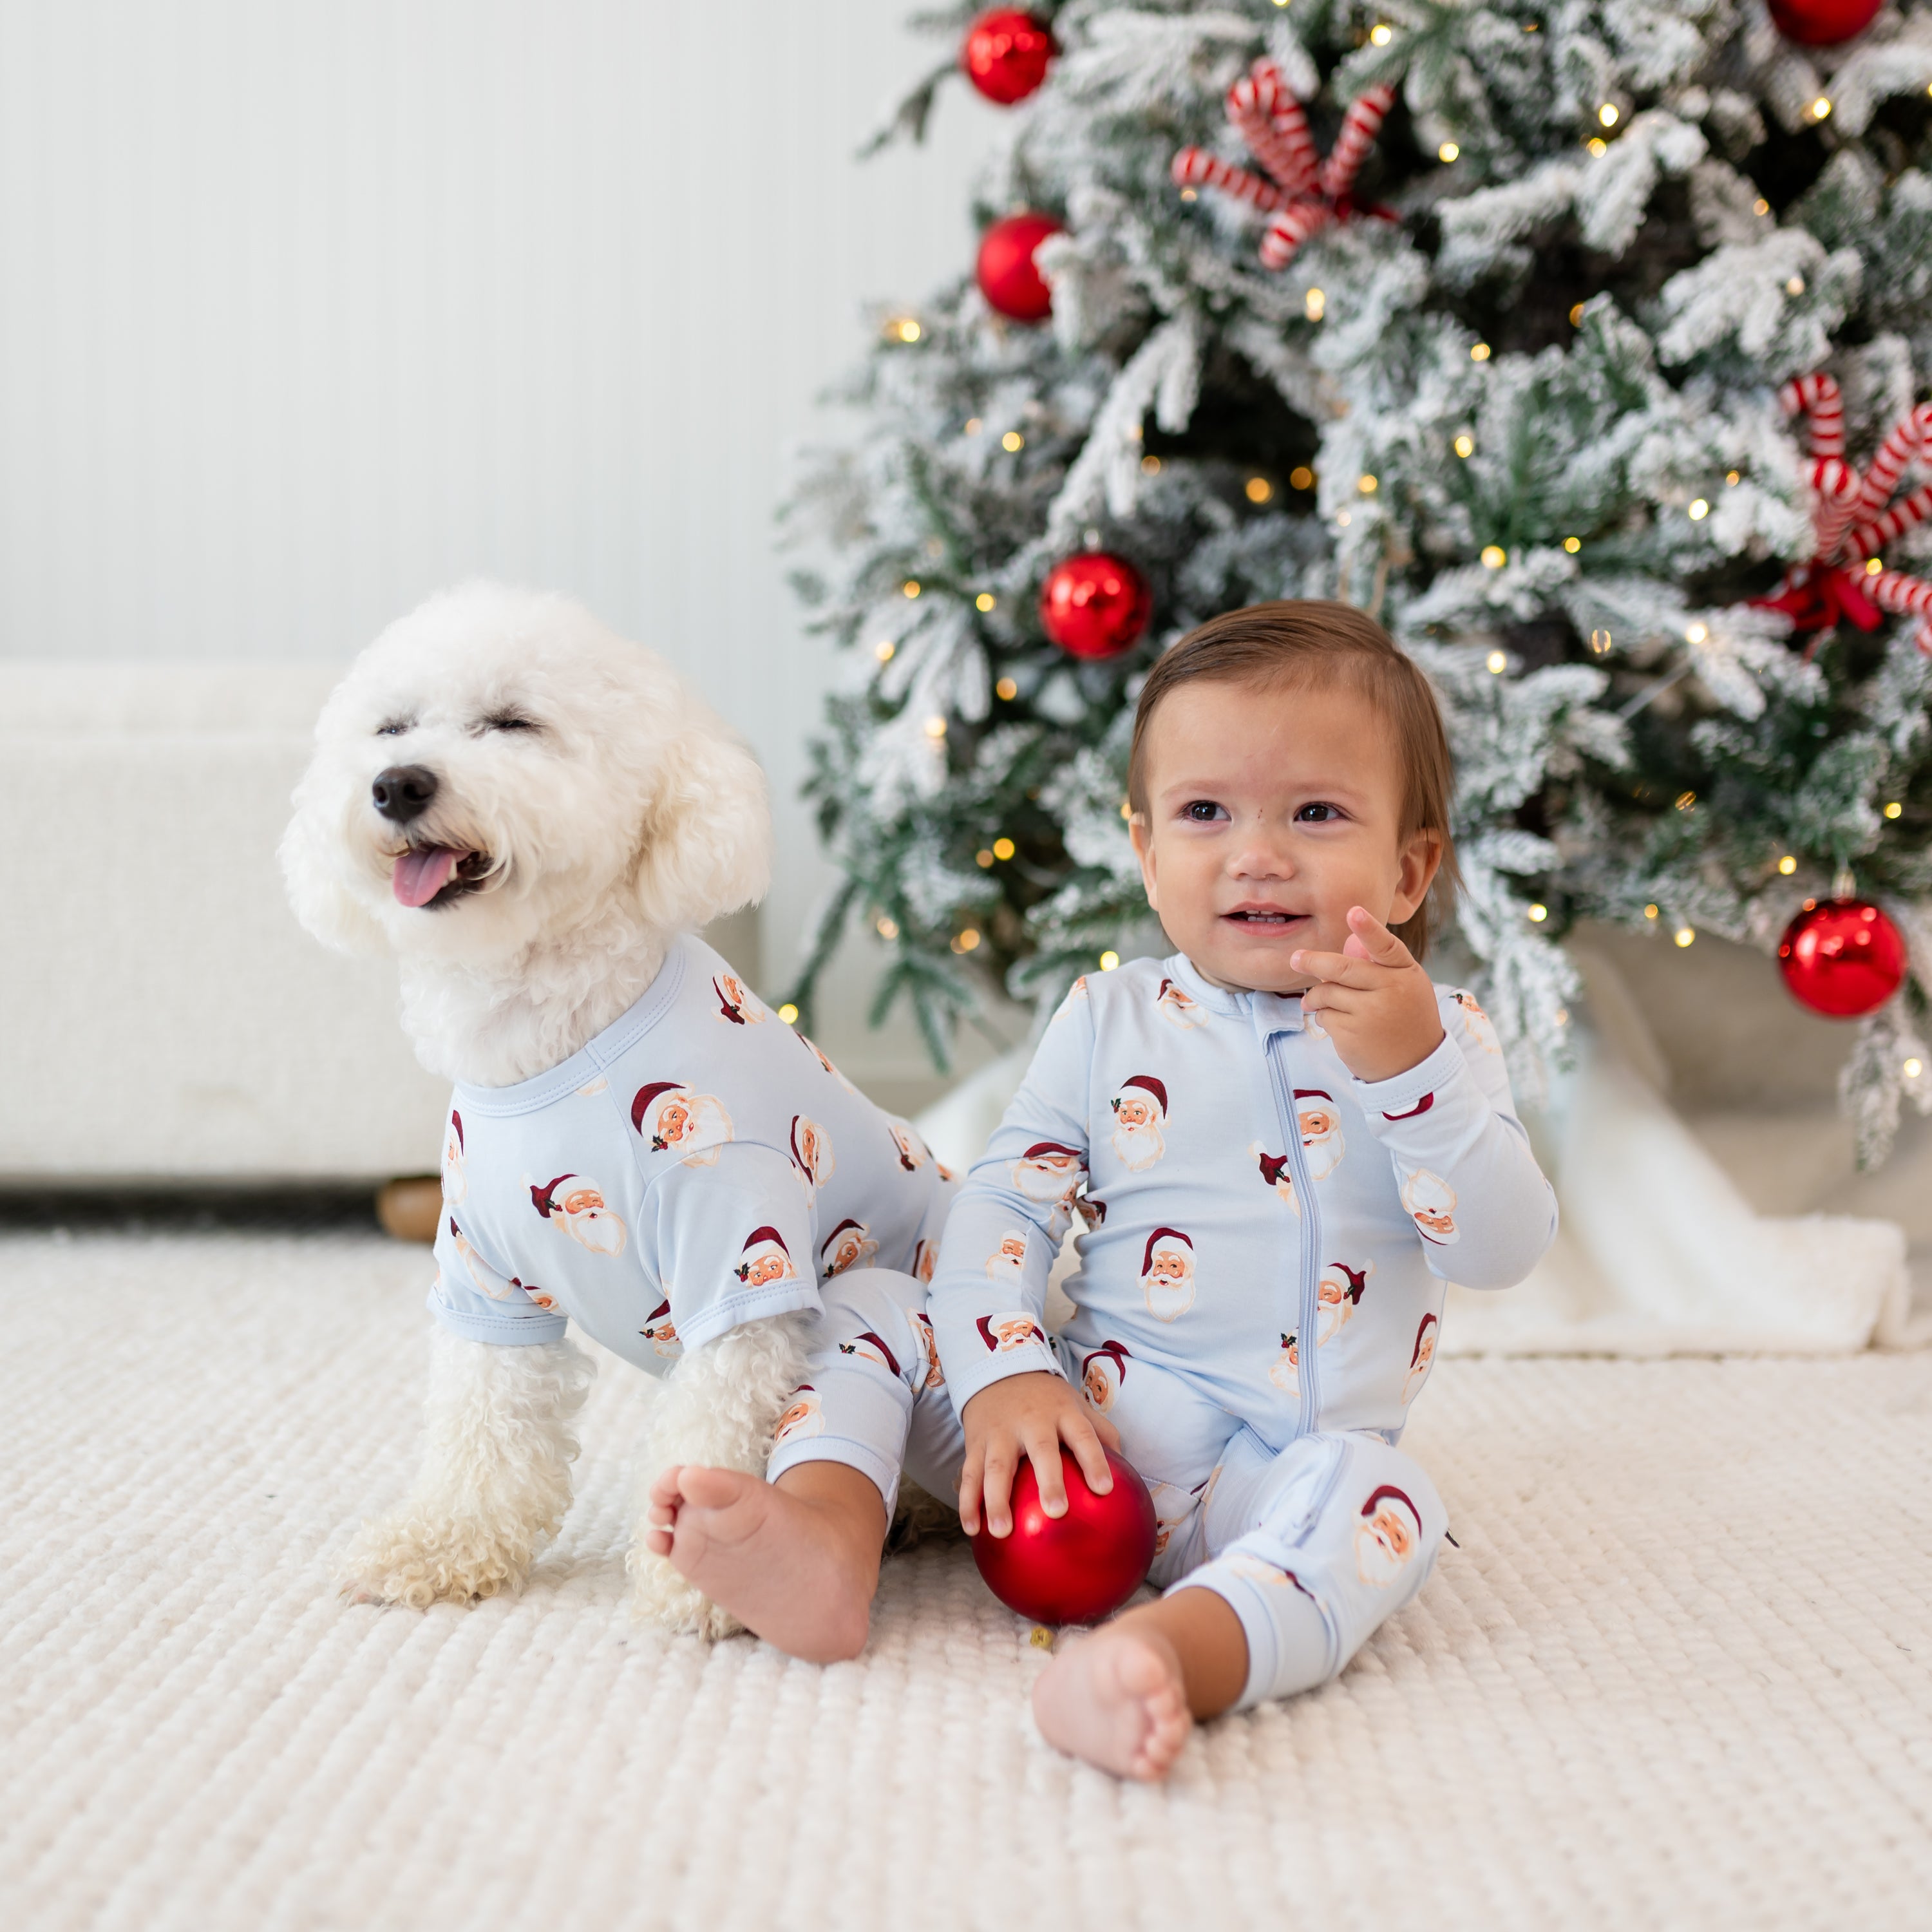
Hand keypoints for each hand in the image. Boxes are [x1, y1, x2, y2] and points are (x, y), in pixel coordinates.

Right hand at [960, 1372, 1120, 1537]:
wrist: (998, 1371)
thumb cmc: (1046, 1399)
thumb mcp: (1076, 1405)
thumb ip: (1101, 1434)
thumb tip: (1127, 1474)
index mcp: (1062, 1413)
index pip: (1083, 1435)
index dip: (1094, 1460)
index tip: (1104, 1490)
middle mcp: (1031, 1421)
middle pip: (1041, 1450)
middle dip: (1049, 1480)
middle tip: (1056, 1512)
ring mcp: (1000, 1433)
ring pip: (997, 1467)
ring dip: (996, 1500)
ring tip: (1001, 1532)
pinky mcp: (975, 1443)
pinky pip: (970, 1474)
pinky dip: (968, 1502)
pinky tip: (972, 1530)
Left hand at [1292, 905, 1444, 1084]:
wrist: (1414, 1065)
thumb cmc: (1405, 1016)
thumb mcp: (1406, 986)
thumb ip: (1381, 965)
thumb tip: (1341, 947)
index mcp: (1404, 973)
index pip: (1386, 947)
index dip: (1369, 929)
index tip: (1353, 912)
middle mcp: (1390, 991)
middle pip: (1342, 968)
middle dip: (1313, 961)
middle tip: (1296, 958)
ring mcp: (1370, 1014)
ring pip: (1327, 992)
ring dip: (1316, 996)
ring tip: (1315, 1002)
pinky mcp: (1352, 1034)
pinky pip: (1325, 1016)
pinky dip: (1323, 1017)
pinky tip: (1337, 1024)